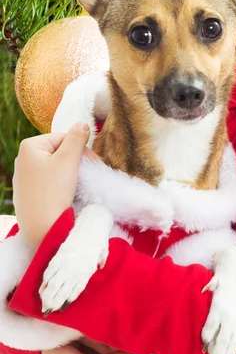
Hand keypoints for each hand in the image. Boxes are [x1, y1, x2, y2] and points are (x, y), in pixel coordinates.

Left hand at [13, 123, 91, 250]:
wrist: (42, 229)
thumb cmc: (53, 191)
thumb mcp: (68, 160)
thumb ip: (77, 138)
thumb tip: (82, 124)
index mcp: (29, 147)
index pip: (63, 138)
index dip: (81, 148)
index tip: (95, 162)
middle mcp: (23, 160)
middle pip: (60, 152)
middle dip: (77, 161)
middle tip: (92, 172)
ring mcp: (25, 179)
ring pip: (56, 168)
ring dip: (72, 173)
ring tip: (82, 184)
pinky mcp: (29, 195)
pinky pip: (50, 182)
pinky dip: (63, 185)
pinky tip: (69, 194)